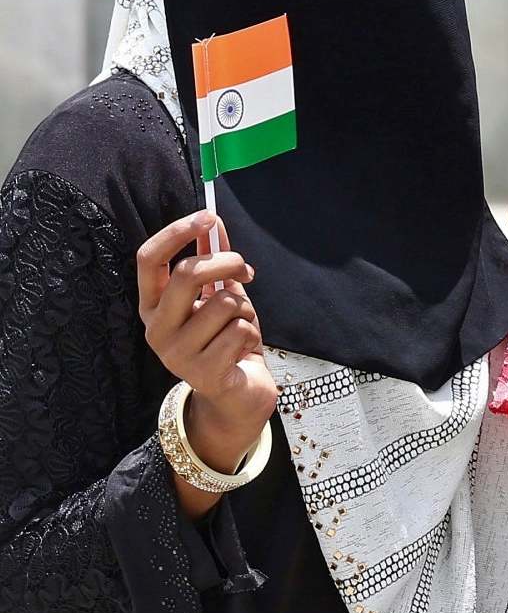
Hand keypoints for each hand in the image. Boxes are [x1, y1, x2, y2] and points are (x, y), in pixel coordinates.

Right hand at [136, 212, 277, 500]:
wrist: (238, 395)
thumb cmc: (226, 340)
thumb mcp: (218, 297)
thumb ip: (213, 264)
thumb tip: (214, 224)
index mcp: (152, 305)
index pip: (148, 259)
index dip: (177, 233)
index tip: (207, 217)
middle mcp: (155, 328)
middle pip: (187, 275)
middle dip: (226, 263)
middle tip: (246, 268)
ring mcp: (175, 354)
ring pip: (224, 304)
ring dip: (245, 309)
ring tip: (240, 327)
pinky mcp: (203, 373)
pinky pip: (241, 331)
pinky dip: (252, 333)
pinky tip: (243, 349)